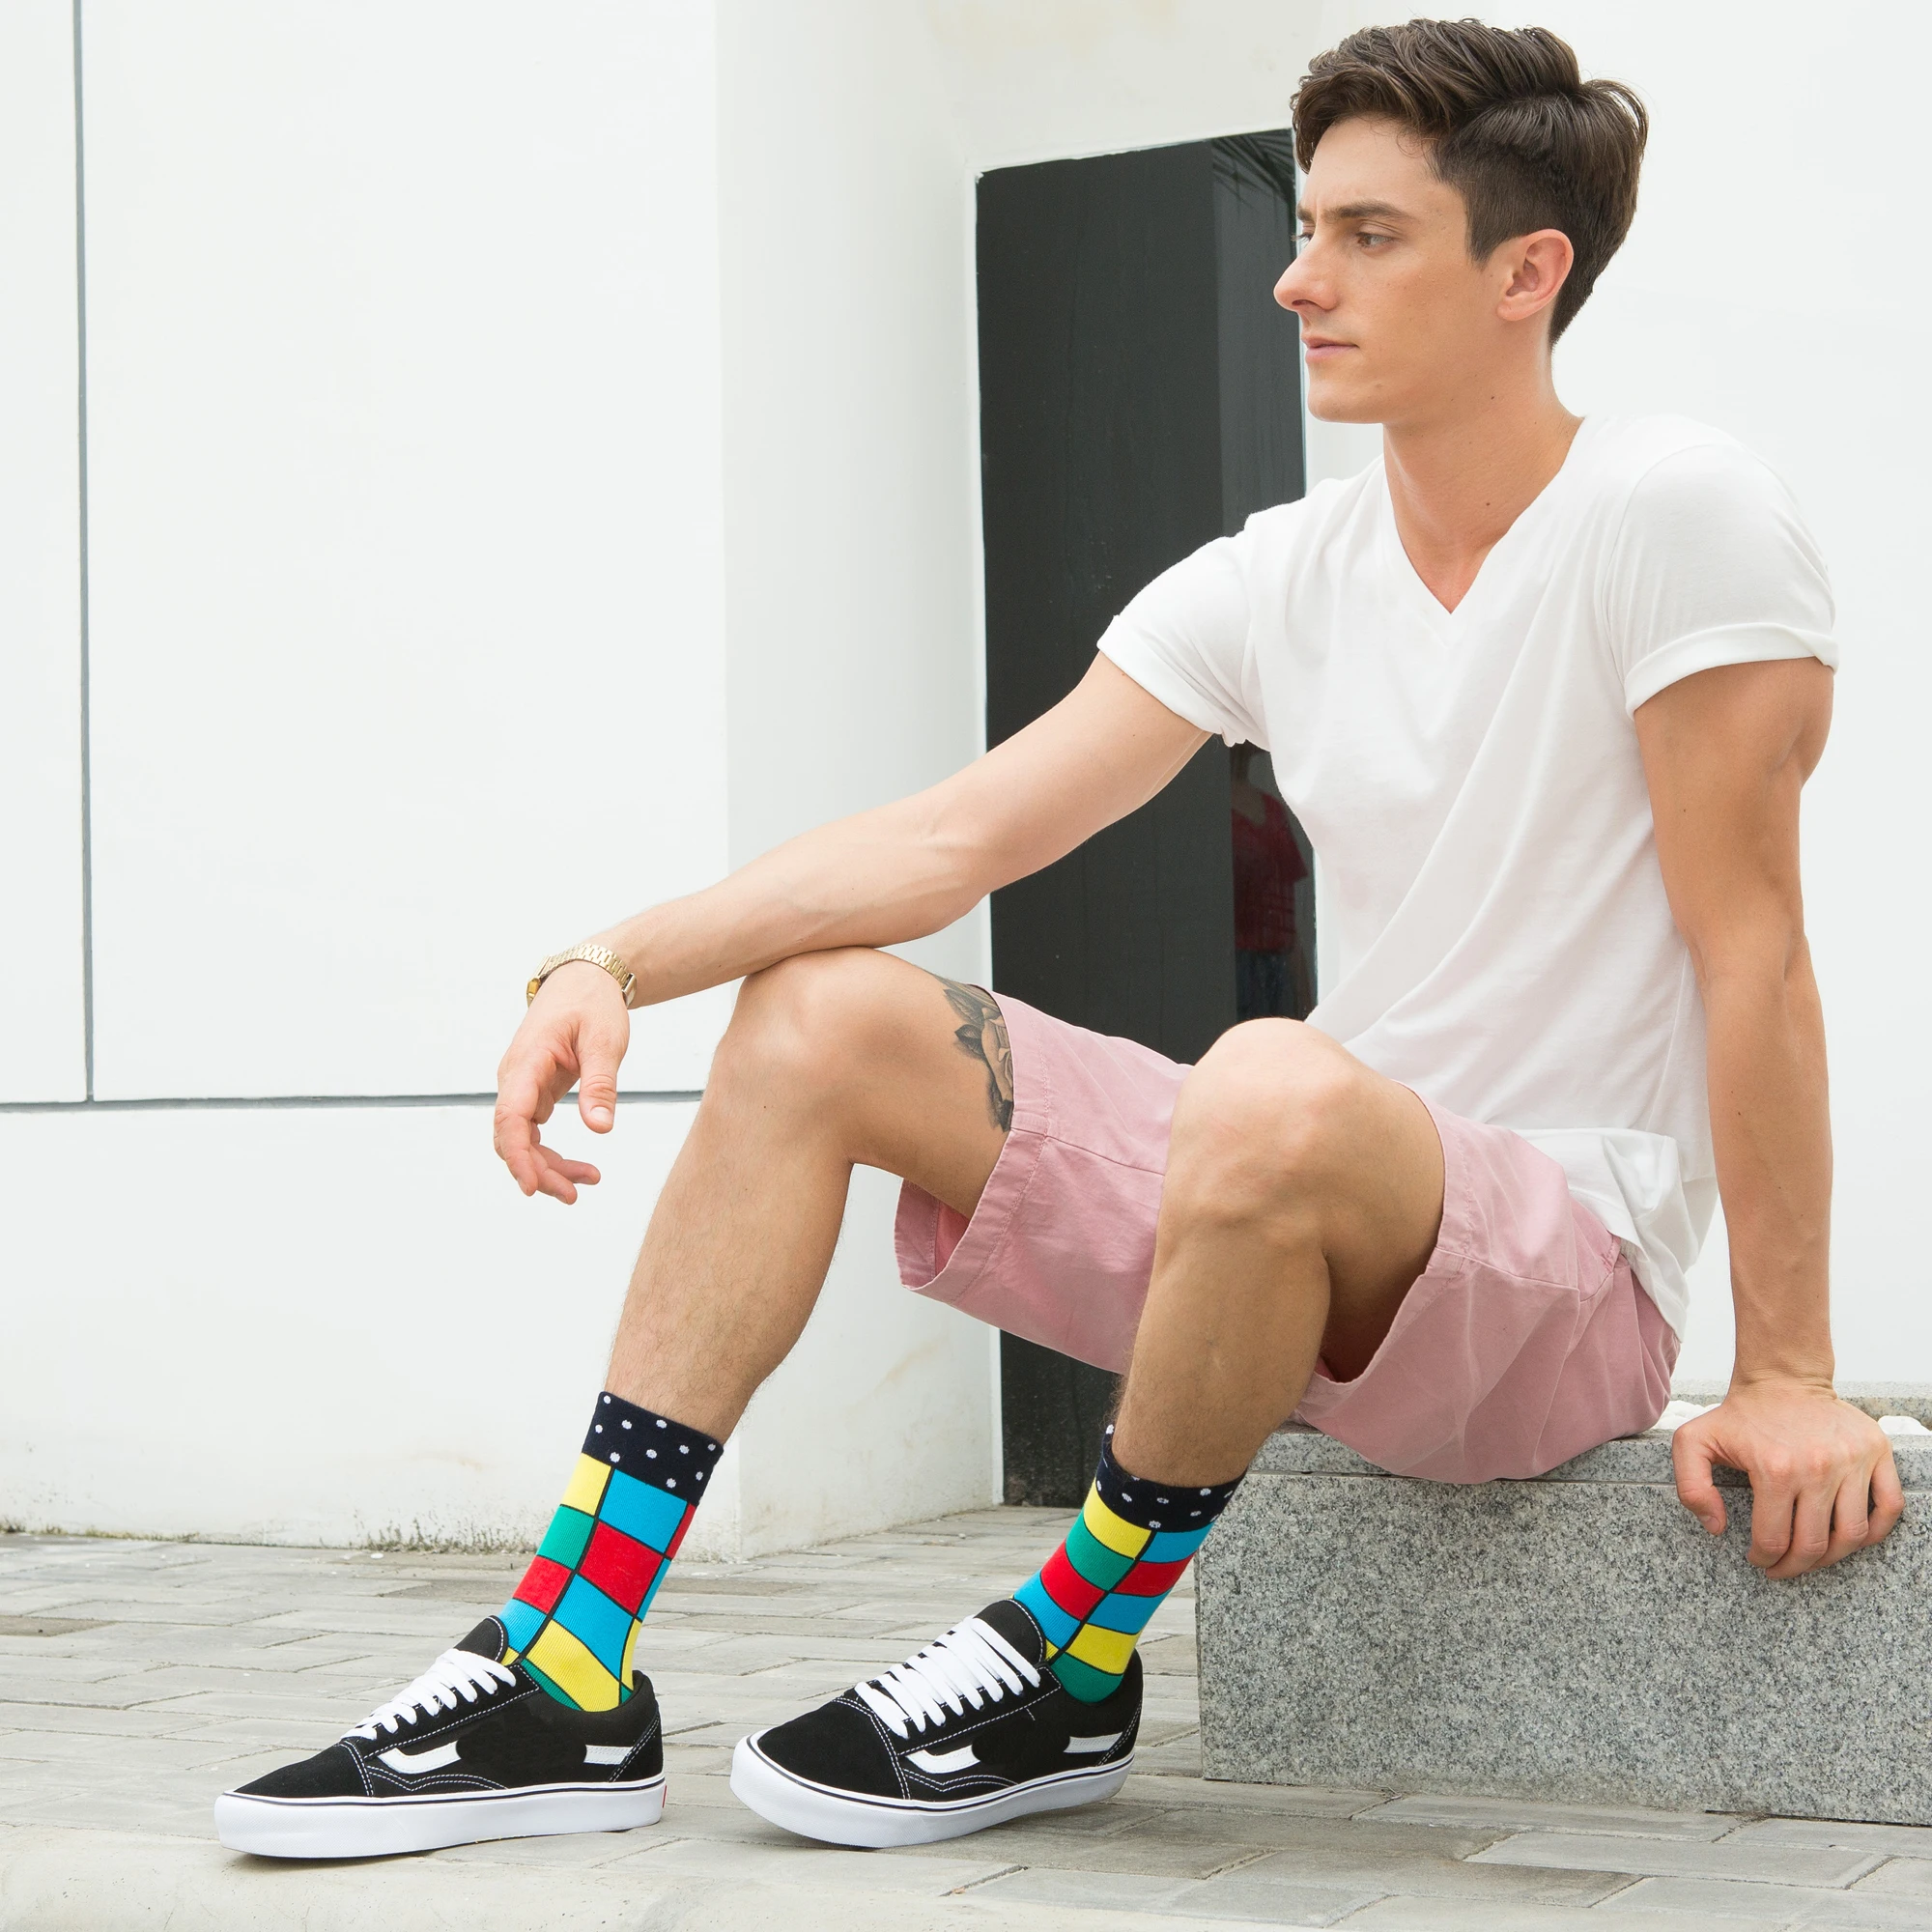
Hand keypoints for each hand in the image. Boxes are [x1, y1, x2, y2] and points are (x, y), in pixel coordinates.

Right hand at [493, 961, 630, 1203]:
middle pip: (512, 1137)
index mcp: (527, 1062)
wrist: (585, 979)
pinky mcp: (534, 1092)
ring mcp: (522, 1087)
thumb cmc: (593, 1004)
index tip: (532, 1186)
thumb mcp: (605, 1041)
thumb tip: (600, 1129)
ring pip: (522, 1139)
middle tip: (575, 1195)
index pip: (510, 1116)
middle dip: (539, 1171)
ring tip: (588, 1181)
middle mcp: (515, 1078)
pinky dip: (552, 1154)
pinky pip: (534, 1132)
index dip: (517, 1155)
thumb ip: (600, 1084)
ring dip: (548, 1167)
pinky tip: (580, 1169)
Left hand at [1672, 1378, 1903, 1577]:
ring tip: (1813, 1557)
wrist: (1782, 1377)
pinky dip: (1875, 1531)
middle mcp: (1818, 1467)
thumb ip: (1691, 1487)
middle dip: (1795, 1566)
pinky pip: (1889, 1506)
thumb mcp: (1693, 1442)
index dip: (1764, 1558)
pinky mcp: (1877, 1451)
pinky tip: (1851, 1537)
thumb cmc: (1740, 1415)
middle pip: (1815, 1544)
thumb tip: (1716, 1527)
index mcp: (1774, 1469)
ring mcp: (1852, 1460)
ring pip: (1853, 1535)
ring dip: (1833, 1557)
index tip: (1759, 1559)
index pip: (1774, 1539)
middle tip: (1783, 1568)